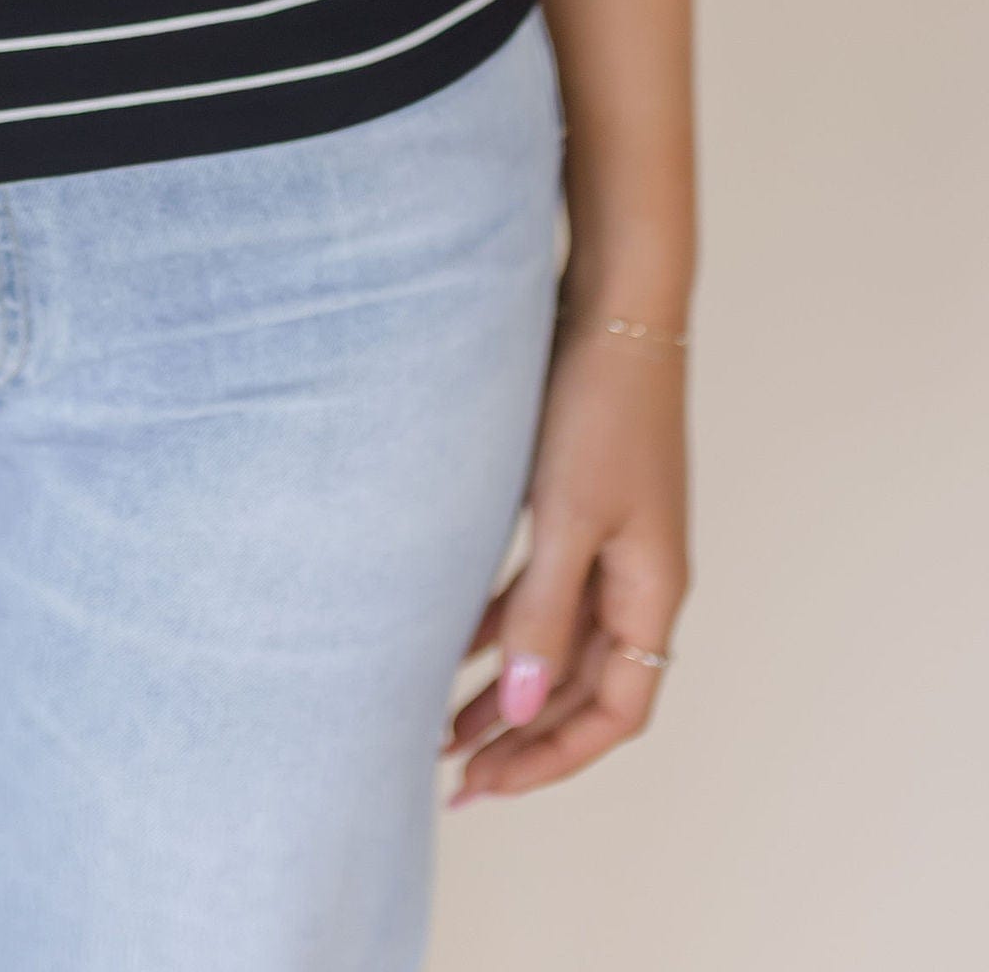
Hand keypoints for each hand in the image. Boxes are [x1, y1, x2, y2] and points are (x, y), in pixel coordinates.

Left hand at [444, 313, 688, 801]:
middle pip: (584, 690)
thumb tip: (520, 709)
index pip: (615, 713)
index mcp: (652, 593)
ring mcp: (612, 543)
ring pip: (557, 645)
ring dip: (505, 688)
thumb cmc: (599, 405)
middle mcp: (638, 579)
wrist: (614, 307)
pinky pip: (542, 592)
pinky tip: (452, 643)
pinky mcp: (580, 507)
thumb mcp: (566, 516)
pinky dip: (502, 625)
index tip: (486, 782)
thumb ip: (542, 613)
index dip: (552, 758)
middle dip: (521, 738)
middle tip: (452, 776)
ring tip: (438, 727)